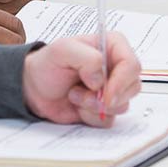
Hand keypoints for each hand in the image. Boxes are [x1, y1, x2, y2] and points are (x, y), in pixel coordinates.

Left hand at [23, 33, 141, 126]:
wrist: (34, 88)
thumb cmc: (48, 64)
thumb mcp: (62, 50)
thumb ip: (86, 57)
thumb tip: (101, 78)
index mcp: (112, 46)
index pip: (132, 64)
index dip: (122, 81)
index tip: (106, 94)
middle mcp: (116, 67)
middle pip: (133, 87)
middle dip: (107, 97)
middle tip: (84, 94)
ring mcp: (112, 89)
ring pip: (122, 106)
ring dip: (94, 106)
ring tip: (75, 95)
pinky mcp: (105, 108)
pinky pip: (109, 119)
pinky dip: (90, 116)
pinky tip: (77, 105)